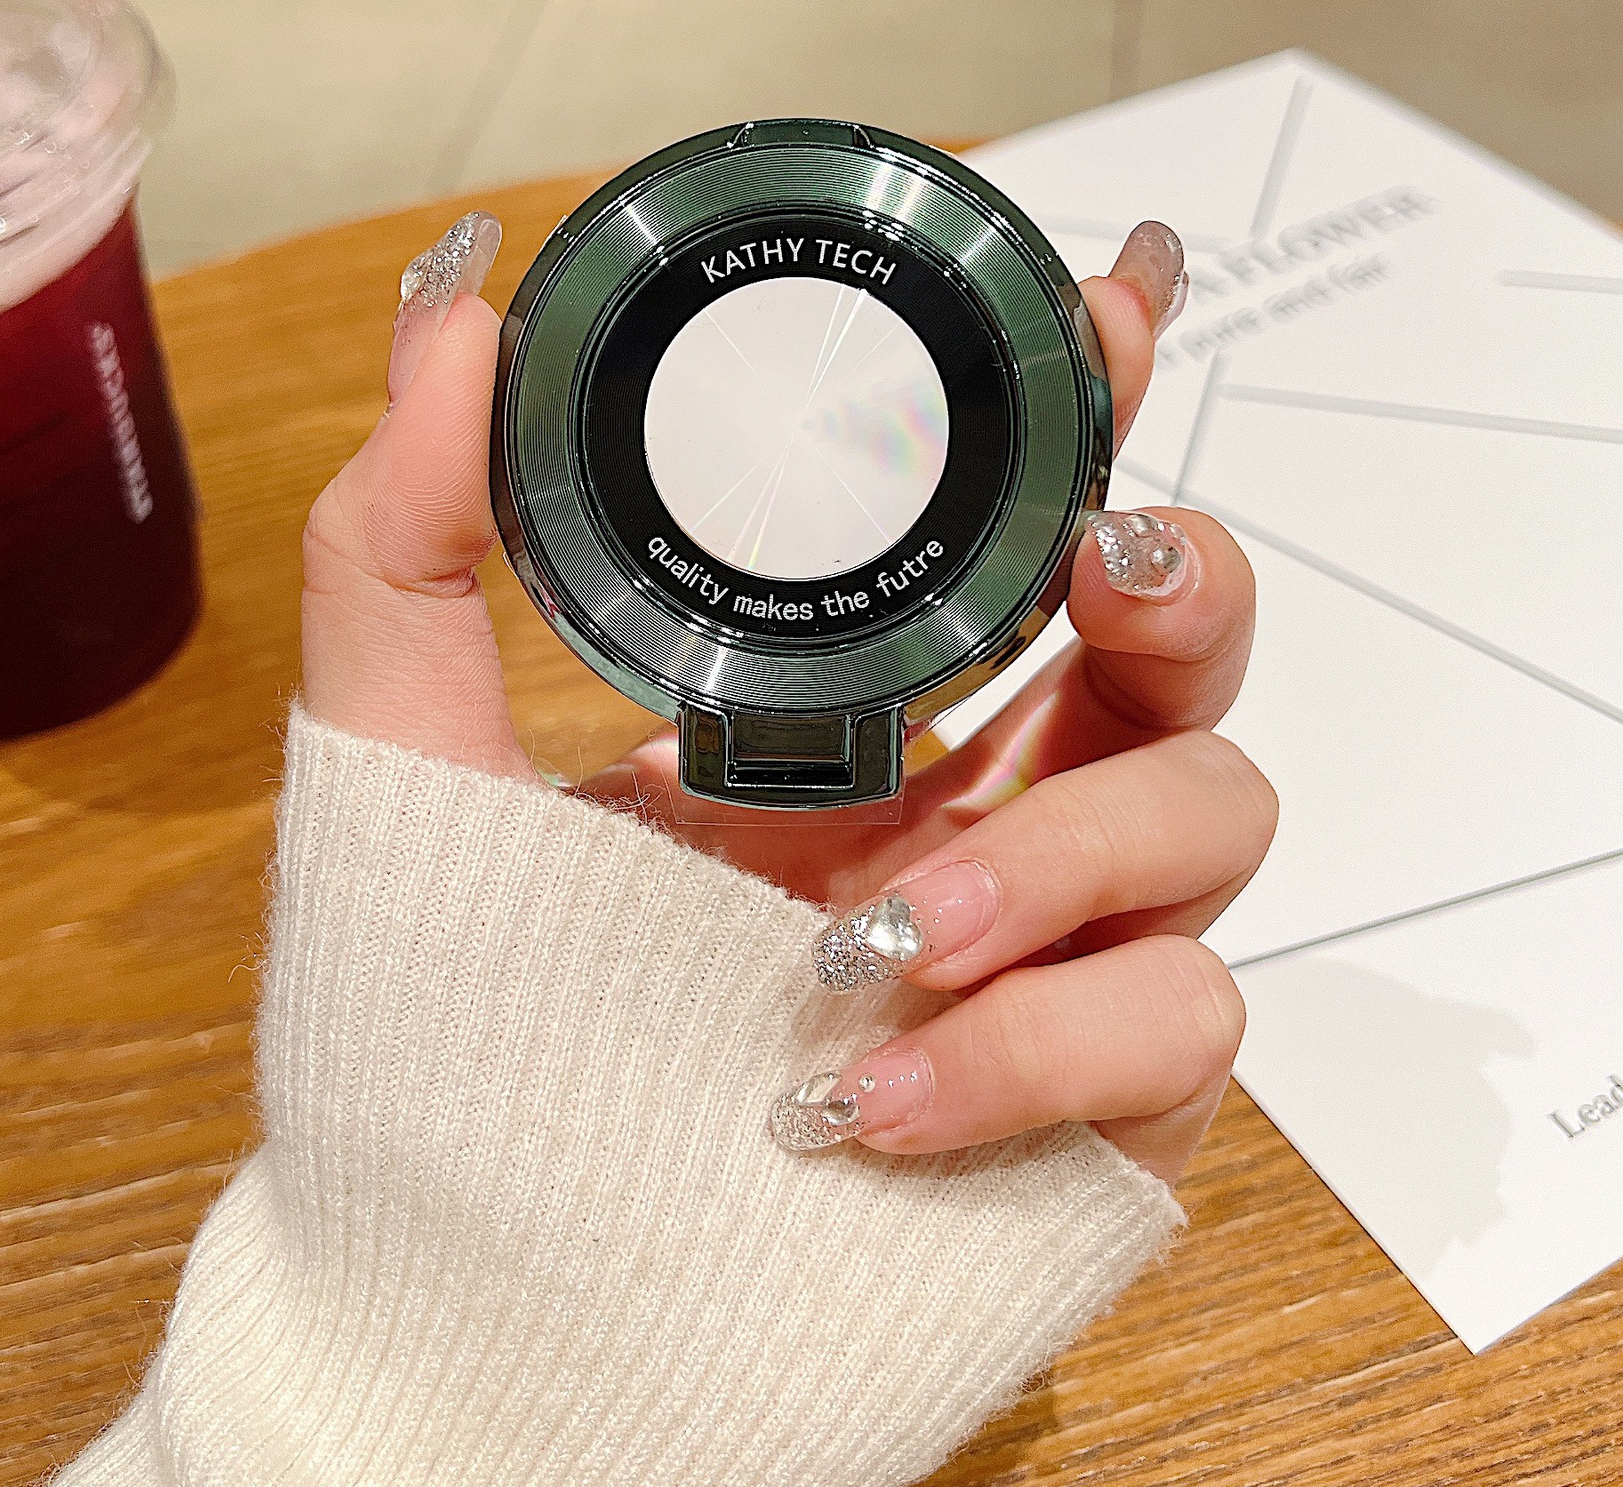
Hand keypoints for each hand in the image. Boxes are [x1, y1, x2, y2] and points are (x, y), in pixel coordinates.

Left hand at [300, 211, 1273, 1185]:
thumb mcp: (407, 766)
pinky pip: (1177, 1030)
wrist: (478, 1320)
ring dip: (1069, 852)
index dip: (1085, 415)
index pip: (1014, 539)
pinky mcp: (1098, 1117)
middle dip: (1176, 583)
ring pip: (1215, 825)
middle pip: (1180, 657)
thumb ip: (408, 540)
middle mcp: (975, 822)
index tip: (1105, 301)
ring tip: (878, 941)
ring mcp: (1053, 965)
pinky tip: (877, 1097)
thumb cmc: (452, 1045)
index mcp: (850, 728)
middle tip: (1104, 569)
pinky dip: (1041, 1041)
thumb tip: (453, 308)